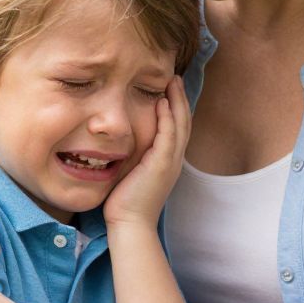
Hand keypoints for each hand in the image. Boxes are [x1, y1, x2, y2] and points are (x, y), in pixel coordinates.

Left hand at [103, 76, 189, 229]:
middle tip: (176, 78)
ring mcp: (170, 162)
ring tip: (173, 82)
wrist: (130, 224)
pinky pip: (168, 136)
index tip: (169, 89)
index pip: (176, 128)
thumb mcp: (131, 173)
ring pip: (180, 125)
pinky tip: (163, 102)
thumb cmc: (125, 203)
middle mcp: (173, 160)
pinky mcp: (162, 165)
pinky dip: (168, 118)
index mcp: (167, 161)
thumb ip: (132, 156)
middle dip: (180, 99)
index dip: (175, 108)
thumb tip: (120, 143)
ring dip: (177, 102)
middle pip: (183, 122)